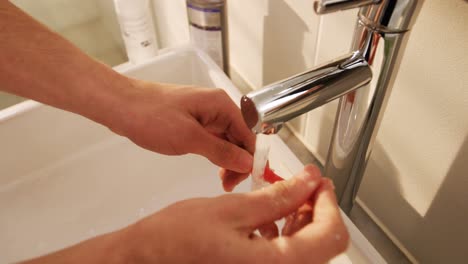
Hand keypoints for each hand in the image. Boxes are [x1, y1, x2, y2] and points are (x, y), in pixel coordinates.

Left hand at [111, 79, 254, 186]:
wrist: (120, 105)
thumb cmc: (151, 117)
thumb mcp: (189, 138)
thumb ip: (221, 151)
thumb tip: (247, 162)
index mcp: (221, 105)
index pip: (249, 134)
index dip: (251, 158)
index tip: (247, 180)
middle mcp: (217, 108)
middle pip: (240, 138)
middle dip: (239, 162)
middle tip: (228, 185)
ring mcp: (204, 115)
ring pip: (227, 141)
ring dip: (228, 161)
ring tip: (222, 181)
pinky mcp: (193, 122)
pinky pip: (213, 140)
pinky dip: (216, 155)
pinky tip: (214, 169)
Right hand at [120, 165, 348, 263]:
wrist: (144, 261)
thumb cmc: (174, 240)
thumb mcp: (231, 210)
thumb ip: (277, 197)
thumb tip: (308, 182)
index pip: (329, 236)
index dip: (328, 203)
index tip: (319, 182)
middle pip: (319, 243)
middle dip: (314, 208)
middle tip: (302, 183)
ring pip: (302, 249)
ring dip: (299, 219)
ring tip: (283, 193)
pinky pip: (281, 256)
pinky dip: (282, 233)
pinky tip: (266, 214)